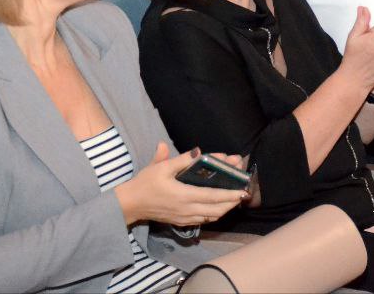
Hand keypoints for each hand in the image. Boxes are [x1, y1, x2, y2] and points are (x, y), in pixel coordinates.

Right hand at [115, 144, 247, 227]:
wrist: (131, 204)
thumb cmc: (145, 183)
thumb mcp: (160, 167)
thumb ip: (180, 159)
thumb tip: (198, 151)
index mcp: (184, 195)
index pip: (212, 196)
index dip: (229, 194)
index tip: (242, 190)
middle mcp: (187, 209)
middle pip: (216, 209)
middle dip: (232, 201)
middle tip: (243, 193)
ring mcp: (185, 218)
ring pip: (211, 217)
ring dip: (225, 209)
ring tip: (234, 199)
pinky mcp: (181, 222)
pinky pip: (203, 220)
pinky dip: (214, 214)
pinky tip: (219, 208)